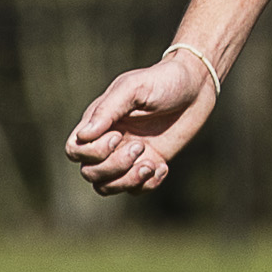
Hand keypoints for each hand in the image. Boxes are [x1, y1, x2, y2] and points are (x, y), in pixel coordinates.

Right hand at [63, 52, 220, 194]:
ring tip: (151, 164)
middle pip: (90, 173)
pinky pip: (136, 189)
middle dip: (114, 167)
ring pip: (107, 186)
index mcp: (98, 123)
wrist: (196, 86)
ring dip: (128, 181)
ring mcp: (128, 156)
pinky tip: (163, 167)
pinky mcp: (150, 162)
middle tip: (140, 146)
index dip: (93, 151)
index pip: (75, 151)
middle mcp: (109, 142)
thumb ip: (108, 110)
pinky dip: (147, 185)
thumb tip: (84, 135)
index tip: (118, 135)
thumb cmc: (161, 81)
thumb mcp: (134, 89)